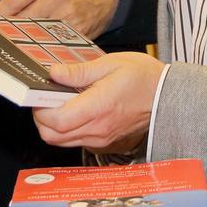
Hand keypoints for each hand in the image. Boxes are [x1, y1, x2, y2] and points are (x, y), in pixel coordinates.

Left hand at [0, 0, 118, 39]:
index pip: (13, 1)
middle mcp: (56, 1)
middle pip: (23, 22)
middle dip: (7, 31)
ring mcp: (68, 20)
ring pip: (37, 37)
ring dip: (23, 43)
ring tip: (11, 48)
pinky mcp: (78, 35)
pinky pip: (55, 45)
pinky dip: (43, 50)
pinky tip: (34, 53)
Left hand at [33, 52, 163, 152]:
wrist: (168, 97)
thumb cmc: (142, 77)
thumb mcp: (111, 64)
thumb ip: (79, 71)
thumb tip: (54, 73)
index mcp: (97, 108)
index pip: (55, 120)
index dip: (39, 108)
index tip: (39, 93)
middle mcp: (97, 129)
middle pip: (52, 136)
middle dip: (41, 118)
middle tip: (45, 97)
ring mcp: (101, 139)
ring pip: (62, 141)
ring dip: (53, 125)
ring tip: (60, 101)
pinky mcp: (104, 142)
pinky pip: (76, 141)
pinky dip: (67, 129)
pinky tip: (74, 110)